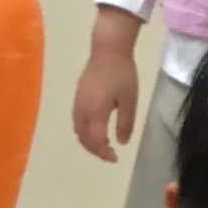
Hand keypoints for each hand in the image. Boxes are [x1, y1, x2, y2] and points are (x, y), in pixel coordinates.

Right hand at [72, 6, 141, 161]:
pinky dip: (84, 131)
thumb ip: (125, 123)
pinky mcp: (77, 97)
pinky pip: (77, 121)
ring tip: (103, 143)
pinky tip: (96, 127)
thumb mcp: (129, 100)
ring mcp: (77, 103)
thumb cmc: (122, 73)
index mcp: (96, 113)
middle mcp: (82, 111)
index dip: (104, 153)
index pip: (96, 142)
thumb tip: (121, 142)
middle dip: (96, 150)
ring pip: (78, 131)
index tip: (115, 158)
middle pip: (84, 139)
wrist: (107, 50)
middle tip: (109, 154)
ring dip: (88, 141)